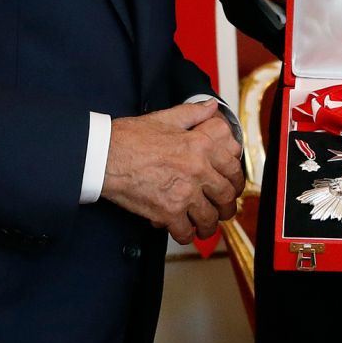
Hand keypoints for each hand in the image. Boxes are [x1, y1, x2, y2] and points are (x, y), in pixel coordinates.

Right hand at [101, 101, 242, 243]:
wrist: (105, 156)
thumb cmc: (130, 137)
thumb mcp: (166, 117)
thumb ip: (193, 113)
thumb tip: (211, 107)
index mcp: (200, 145)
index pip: (233, 166)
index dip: (236, 179)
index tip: (232, 184)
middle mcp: (197, 169)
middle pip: (226, 195)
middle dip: (227, 206)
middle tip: (223, 209)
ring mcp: (184, 192)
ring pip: (210, 217)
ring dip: (209, 224)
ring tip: (205, 225)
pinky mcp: (168, 212)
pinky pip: (186, 231)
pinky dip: (186, 235)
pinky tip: (182, 230)